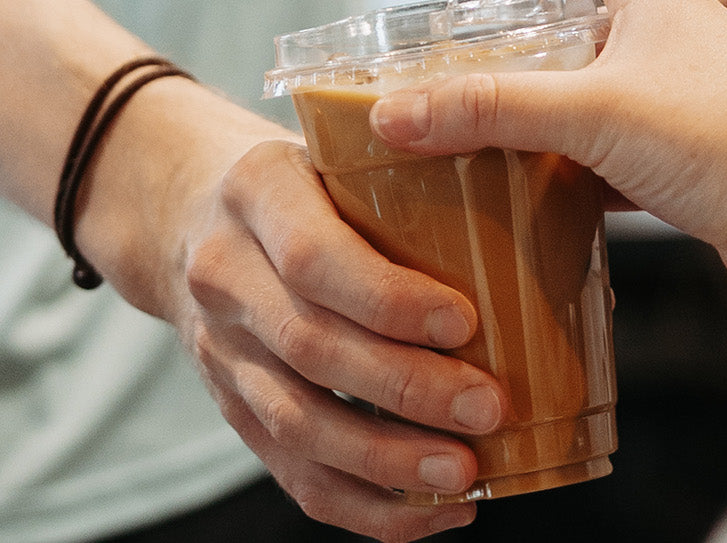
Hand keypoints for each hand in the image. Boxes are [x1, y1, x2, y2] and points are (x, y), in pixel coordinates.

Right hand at [166, 140, 507, 541]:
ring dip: (385, 460)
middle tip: (489, 408)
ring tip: (463, 474)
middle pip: (310, 348)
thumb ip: (406, 173)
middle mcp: (224, 275)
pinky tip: (433, 510)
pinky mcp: (232, 409)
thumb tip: (540, 207)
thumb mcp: (335, 148)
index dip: (386, 298)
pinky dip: (367, 505)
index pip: (311, 256)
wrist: (186, 214)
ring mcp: (221, 350)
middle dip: (405, 388)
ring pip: (296, 422)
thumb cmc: (302, 181)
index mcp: (256, 192)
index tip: (464, 322)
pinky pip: (293, 474)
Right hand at [366, 0, 726, 305]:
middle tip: (427, 129)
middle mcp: (658, 48)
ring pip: (572, 126)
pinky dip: (560, 194)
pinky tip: (522, 217)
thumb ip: (491, 108)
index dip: (477, 37)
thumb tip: (398, 112)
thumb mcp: (594, 113)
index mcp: (644, 4)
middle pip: (549, 67)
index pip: (538, 11)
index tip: (416, 68)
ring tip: (460, 175)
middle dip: (493, 102)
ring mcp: (670, 112)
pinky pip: (598, 176)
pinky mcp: (677, 173)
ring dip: (525, 154)